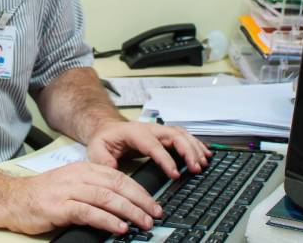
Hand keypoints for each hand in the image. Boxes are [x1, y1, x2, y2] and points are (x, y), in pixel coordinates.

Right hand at [3, 161, 161, 234]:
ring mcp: (69, 190)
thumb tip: (122, 206)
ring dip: (129, 211)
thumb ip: (95, 191)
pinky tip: (119, 227)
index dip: (139, 190)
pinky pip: (89, 212)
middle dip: (140, 200)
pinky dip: (107, 220)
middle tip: (155, 214)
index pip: (119, 176)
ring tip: (143, 222)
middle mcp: (79, 176)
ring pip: (107, 197)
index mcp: (84, 169)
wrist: (12, 199)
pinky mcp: (60, 207)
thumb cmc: (42, 195)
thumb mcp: (71, 185)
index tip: (153, 203)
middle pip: (118, 185)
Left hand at [87, 121, 210, 178]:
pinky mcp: (164, 135)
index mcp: (134, 132)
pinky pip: (183, 137)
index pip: (154, 145)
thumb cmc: (104, 139)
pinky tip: (205, 154)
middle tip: (196, 168)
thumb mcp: (96, 149)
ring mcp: (158, 130)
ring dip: (194, 148)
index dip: (166, 159)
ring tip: (203, 163)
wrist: (107, 128)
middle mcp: (150, 129)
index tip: (175, 174)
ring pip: (181, 134)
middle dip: (187, 151)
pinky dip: (195, 144)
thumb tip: (113, 169)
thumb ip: (103, 159)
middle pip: (174, 135)